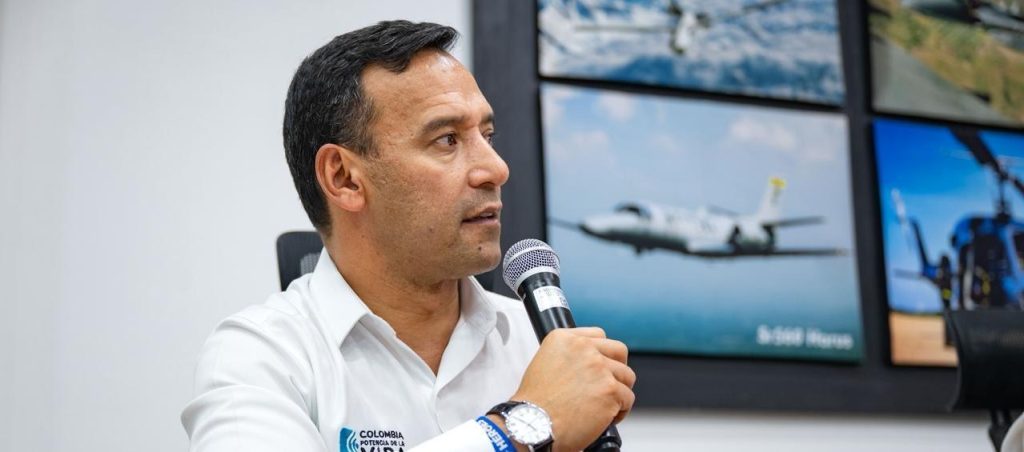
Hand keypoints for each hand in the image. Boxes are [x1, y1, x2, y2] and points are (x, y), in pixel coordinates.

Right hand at [511, 327, 635, 451]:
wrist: (534, 425)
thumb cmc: (535, 404)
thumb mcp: (545, 363)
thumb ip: (570, 356)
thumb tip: (588, 362)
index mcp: (565, 339)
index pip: (599, 335)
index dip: (602, 353)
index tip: (602, 363)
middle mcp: (583, 349)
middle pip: (618, 351)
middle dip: (617, 368)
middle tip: (609, 383)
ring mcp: (599, 368)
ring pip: (626, 376)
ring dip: (618, 392)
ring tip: (603, 405)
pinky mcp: (610, 390)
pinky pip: (627, 398)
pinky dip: (620, 411)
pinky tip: (605, 417)